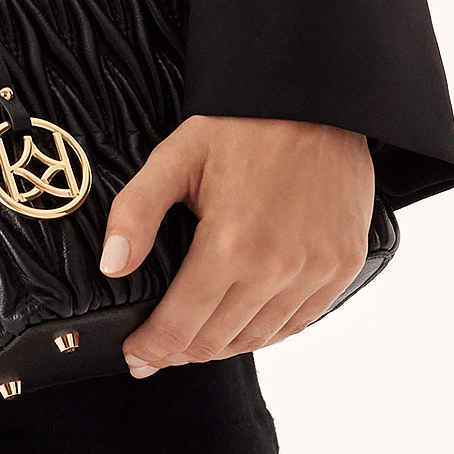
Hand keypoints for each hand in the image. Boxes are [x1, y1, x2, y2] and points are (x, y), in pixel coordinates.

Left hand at [100, 114, 373, 375]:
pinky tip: (244, 319)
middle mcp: (276, 269)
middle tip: (158, 348)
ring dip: (222, 344)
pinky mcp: (342, 267)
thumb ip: (136, 212)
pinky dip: (267, 329)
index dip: (151, 349)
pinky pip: (298, 322)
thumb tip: (111, 267)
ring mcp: (314, 272)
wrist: (315, 97)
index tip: (133, 356)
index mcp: (229, 244)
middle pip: (217, 342)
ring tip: (196, 335)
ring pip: (258, 339)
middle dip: (180, 351)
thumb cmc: (241, 124)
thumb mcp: (176, 157)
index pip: (181, 327)